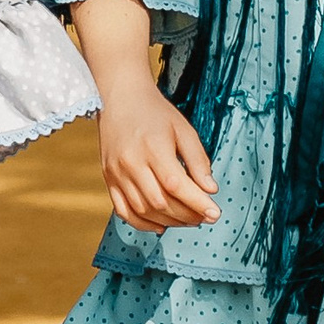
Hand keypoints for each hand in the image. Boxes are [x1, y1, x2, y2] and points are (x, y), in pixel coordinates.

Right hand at [99, 85, 219, 230]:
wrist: (120, 98)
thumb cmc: (155, 112)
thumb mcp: (183, 128)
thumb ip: (197, 159)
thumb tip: (210, 189)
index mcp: (153, 147)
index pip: (176, 185)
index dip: (197, 203)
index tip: (215, 213)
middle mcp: (131, 163)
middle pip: (160, 202)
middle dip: (187, 215)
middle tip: (205, 217)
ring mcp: (117, 173)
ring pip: (143, 210)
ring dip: (169, 221)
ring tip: (188, 220)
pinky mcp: (108, 179)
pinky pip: (123, 211)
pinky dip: (142, 224)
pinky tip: (161, 225)